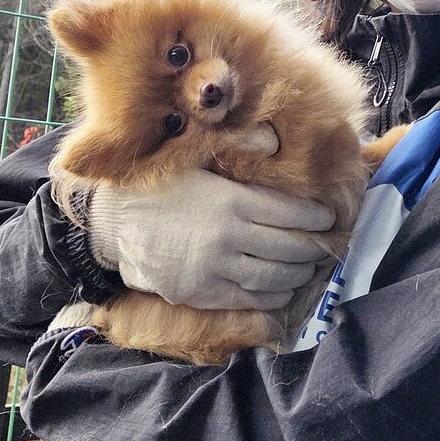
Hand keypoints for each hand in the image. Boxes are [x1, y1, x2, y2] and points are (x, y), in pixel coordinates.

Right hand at [88, 167, 335, 310]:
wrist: (110, 222)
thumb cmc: (158, 186)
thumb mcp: (195, 156)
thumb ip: (237, 146)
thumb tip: (274, 141)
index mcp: (232, 201)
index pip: (291, 213)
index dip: (316, 218)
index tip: (329, 219)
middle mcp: (228, 236)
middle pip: (288, 248)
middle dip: (313, 249)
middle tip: (325, 248)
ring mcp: (214, 267)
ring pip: (272, 277)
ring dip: (298, 275)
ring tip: (309, 269)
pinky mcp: (200, 292)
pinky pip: (246, 299)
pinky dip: (271, 298)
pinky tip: (282, 292)